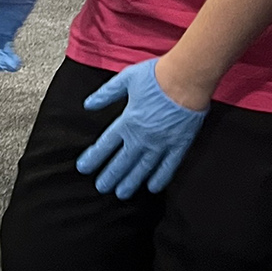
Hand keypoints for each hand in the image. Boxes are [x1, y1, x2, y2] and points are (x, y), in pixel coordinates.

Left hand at [76, 59, 208, 197]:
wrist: (187, 78)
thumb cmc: (156, 76)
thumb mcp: (124, 80)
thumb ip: (105, 94)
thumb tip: (88, 104)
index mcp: (127, 121)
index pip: (106, 144)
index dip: (94, 158)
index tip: (84, 168)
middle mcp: (142, 136)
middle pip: (123, 161)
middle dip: (111, 176)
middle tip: (101, 188)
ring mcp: (162, 143)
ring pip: (143, 168)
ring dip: (131, 182)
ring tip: (122, 194)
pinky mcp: (180, 144)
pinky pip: (169, 166)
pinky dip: (160, 177)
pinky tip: (152, 188)